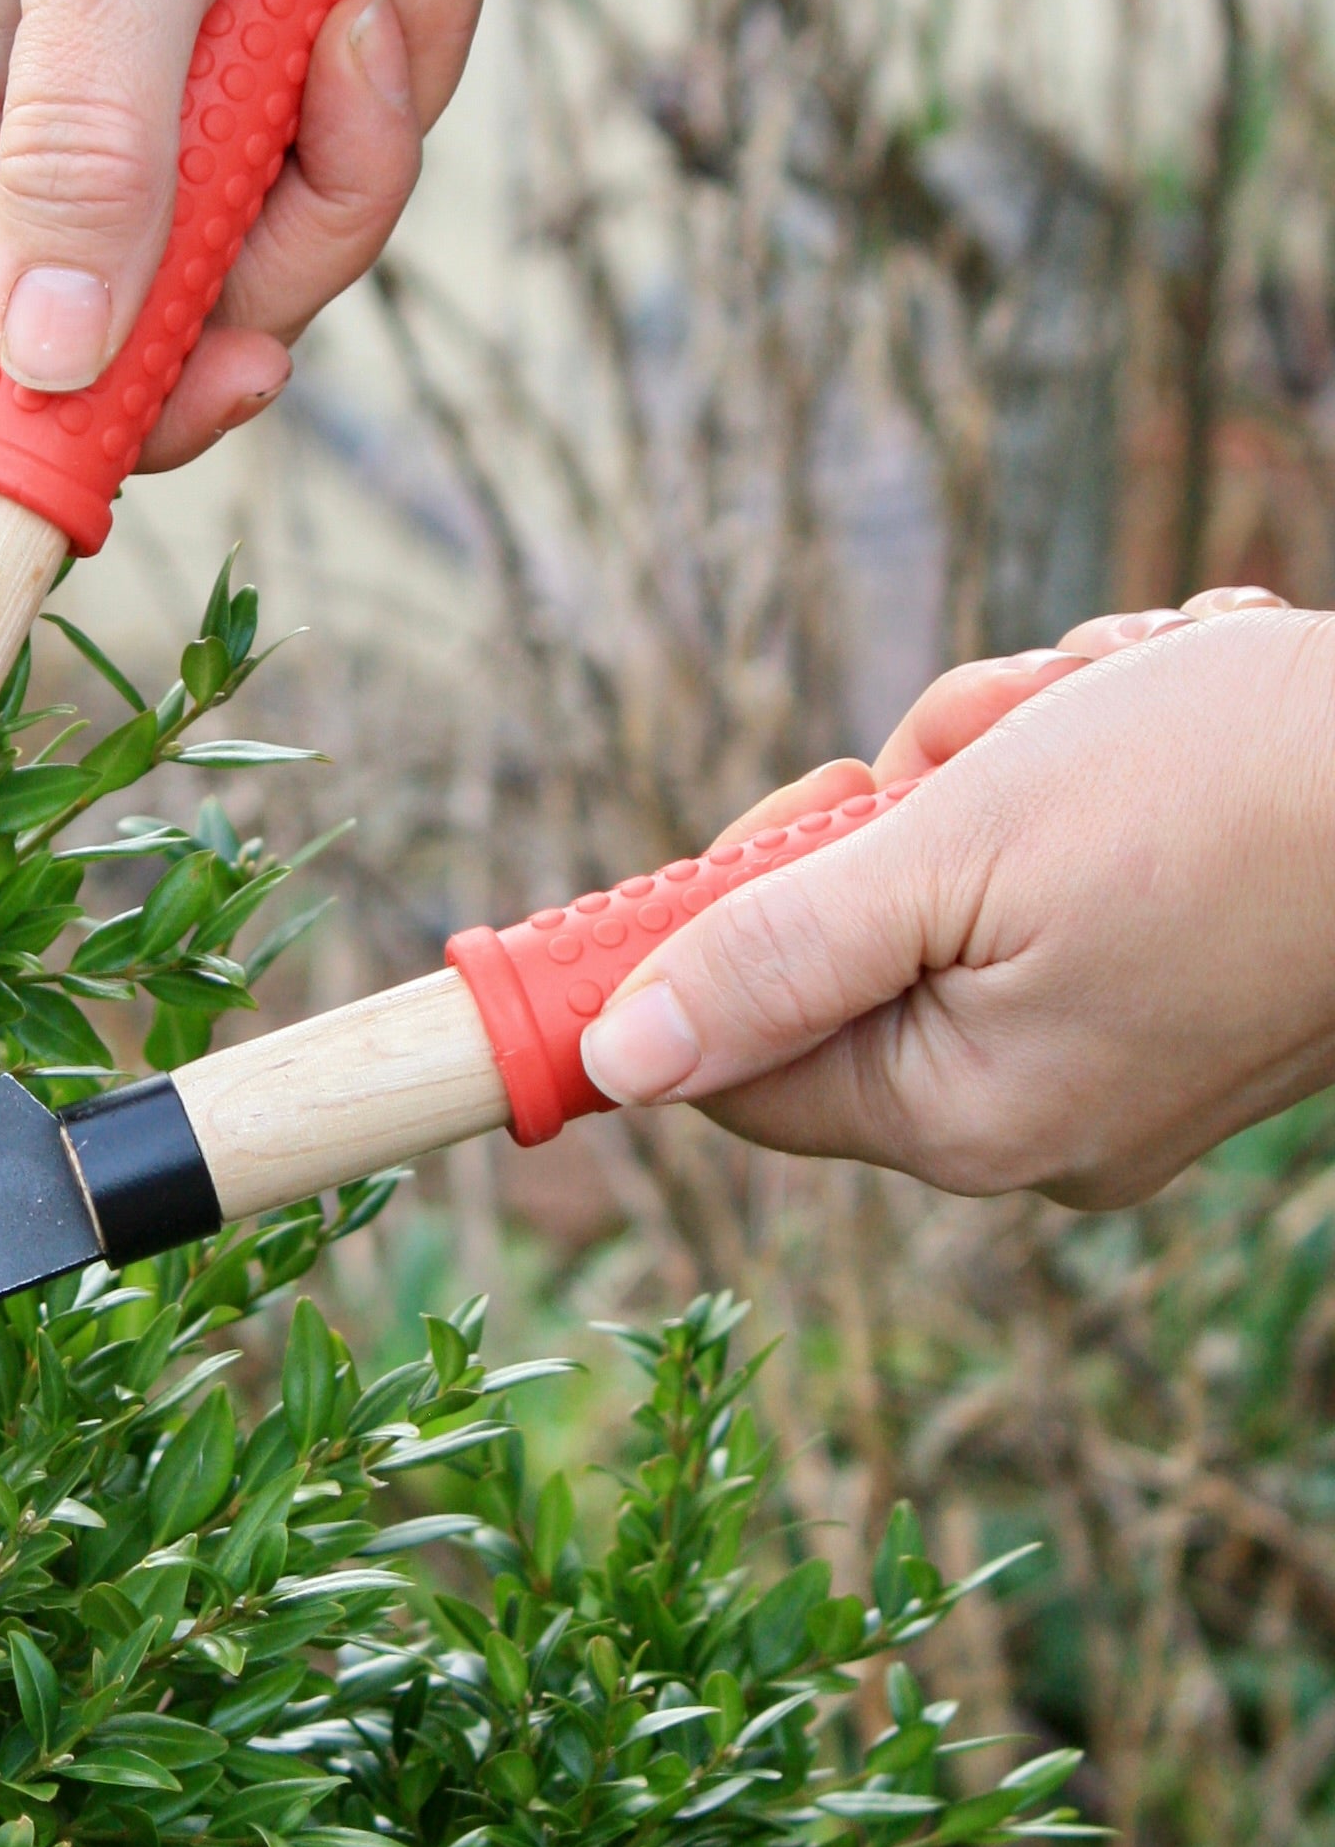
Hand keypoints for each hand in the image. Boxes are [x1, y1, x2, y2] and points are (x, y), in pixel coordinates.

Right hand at [0, 0, 514, 467]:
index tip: (255, 366)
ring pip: (335, 158)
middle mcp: (80, 95)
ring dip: (413, 20)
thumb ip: (91, 157)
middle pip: (224, 278)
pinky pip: (396, 35)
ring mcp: (196, 32)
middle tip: (360, 19)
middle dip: (337, 167)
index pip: (23, 354)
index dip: (135, 401)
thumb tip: (49, 376)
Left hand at [573, 590, 1334, 1206]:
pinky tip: (1163, 725)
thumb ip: (777, 951)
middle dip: (909, 806)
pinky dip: (1081, 774)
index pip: (733, 1059)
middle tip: (1017, 741)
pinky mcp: (1176, 998)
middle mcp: (1037, 1126)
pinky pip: (1049, 874)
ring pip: (946, 881)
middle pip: (842, 950)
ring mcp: (1114, 1067)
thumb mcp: (957, 841)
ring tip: (1114, 719)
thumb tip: (622, 1060)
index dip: (730, 918)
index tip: (826, 799)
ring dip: (1003, 763)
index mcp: (967, 1119)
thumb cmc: (1224, 786)